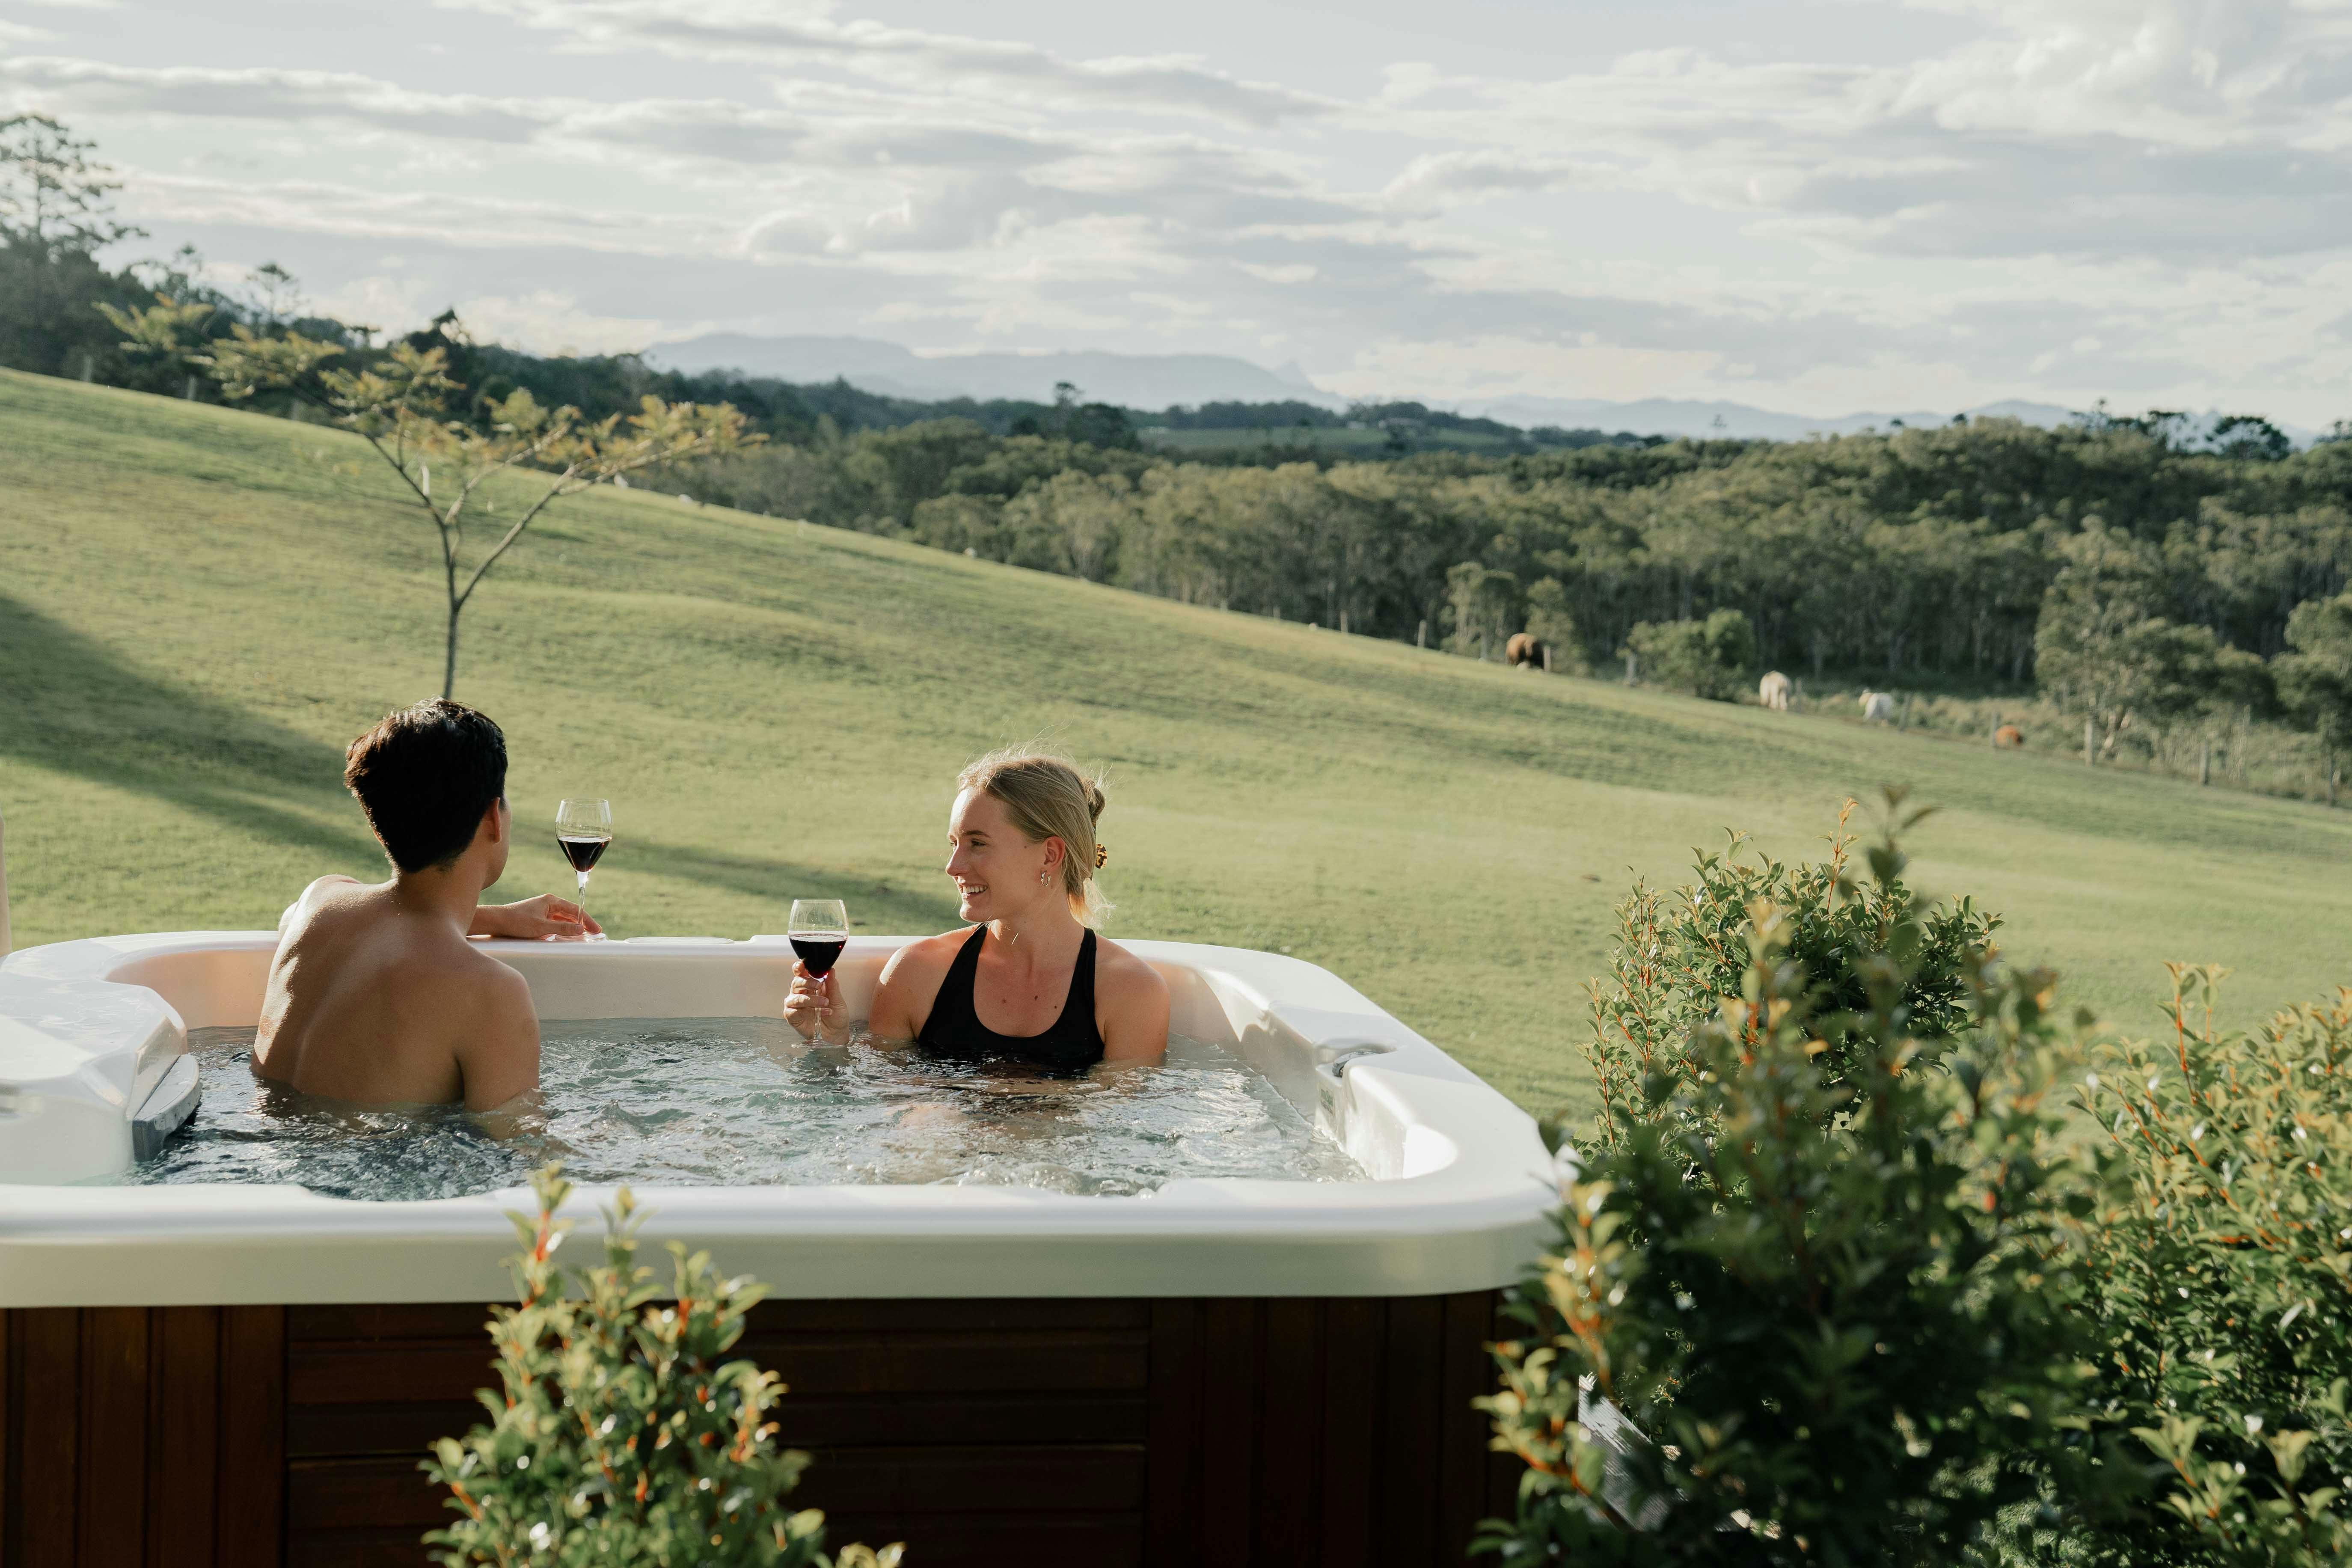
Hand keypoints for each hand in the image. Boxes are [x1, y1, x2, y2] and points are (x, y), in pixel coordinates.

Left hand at [472, 895, 601, 940]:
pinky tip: (566, 935)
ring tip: (583, 936)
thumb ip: (562, 928)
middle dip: (582, 924)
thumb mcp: (541, 927)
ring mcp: (542, 911)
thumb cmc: (516, 921)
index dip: (587, 920)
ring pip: (563, 919)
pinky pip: (554, 923)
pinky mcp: (537, 919)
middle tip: (594, 934)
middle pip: (570, 914)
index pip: (575, 910)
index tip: (596, 929)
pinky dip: (563, 929)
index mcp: (551, 901)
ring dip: (573, 927)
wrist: (495, 922)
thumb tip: (581, 929)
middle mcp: (548, 904)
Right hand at [784, 962, 847, 1042]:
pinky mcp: (792, 1017)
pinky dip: (808, 1011)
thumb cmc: (836, 1016)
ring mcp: (795, 1005)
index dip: (799, 967)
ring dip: (812, 999)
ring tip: (825, 1003)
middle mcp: (800, 993)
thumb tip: (831, 970)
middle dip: (807, 982)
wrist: (836, 1034)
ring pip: (796, 997)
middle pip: (796, 982)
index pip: (801, 973)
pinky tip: (819, 1013)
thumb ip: (832, 985)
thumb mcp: (837, 999)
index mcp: (810, 986)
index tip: (802, 965)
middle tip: (819, 985)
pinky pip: (794, 1011)